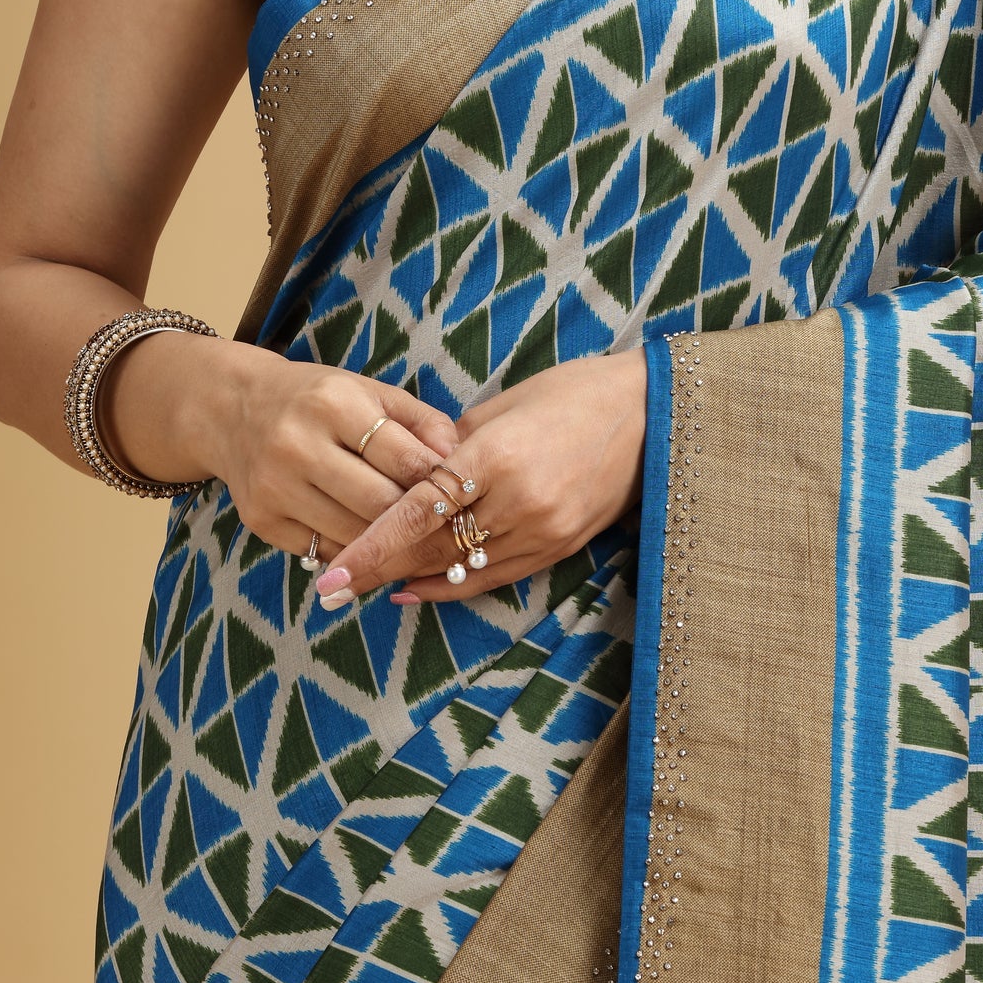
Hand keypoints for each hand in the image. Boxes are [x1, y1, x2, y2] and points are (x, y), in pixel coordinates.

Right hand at [113, 333, 458, 563]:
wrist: (233, 410)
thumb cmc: (318, 401)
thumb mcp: (370, 392)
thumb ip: (421, 422)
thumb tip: (459, 461)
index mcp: (334, 404)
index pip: (406, 460)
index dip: (441, 484)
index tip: (463, 496)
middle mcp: (299, 445)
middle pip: (381, 505)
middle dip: (418, 520)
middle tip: (445, 527)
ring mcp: (276, 487)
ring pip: (355, 536)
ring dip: (390, 543)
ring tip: (414, 539)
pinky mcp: (262, 521)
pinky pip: (324, 552)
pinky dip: (354, 553)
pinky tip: (370, 545)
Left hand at [313, 351, 647, 610]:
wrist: (652, 416)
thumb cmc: (572, 394)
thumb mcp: (503, 406)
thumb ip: (451, 446)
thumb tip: (410, 476)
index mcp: (498, 455)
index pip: (419, 510)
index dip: (372, 545)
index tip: (333, 572)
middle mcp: (520, 501)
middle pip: (433, 547)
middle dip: (378, 569)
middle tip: (330, 587)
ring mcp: (543, 530)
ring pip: (460, 567)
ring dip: (408, 577)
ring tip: (361, 585)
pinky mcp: (559, 547)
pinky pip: (493, 577)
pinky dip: (450, 585)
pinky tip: (412, 588)